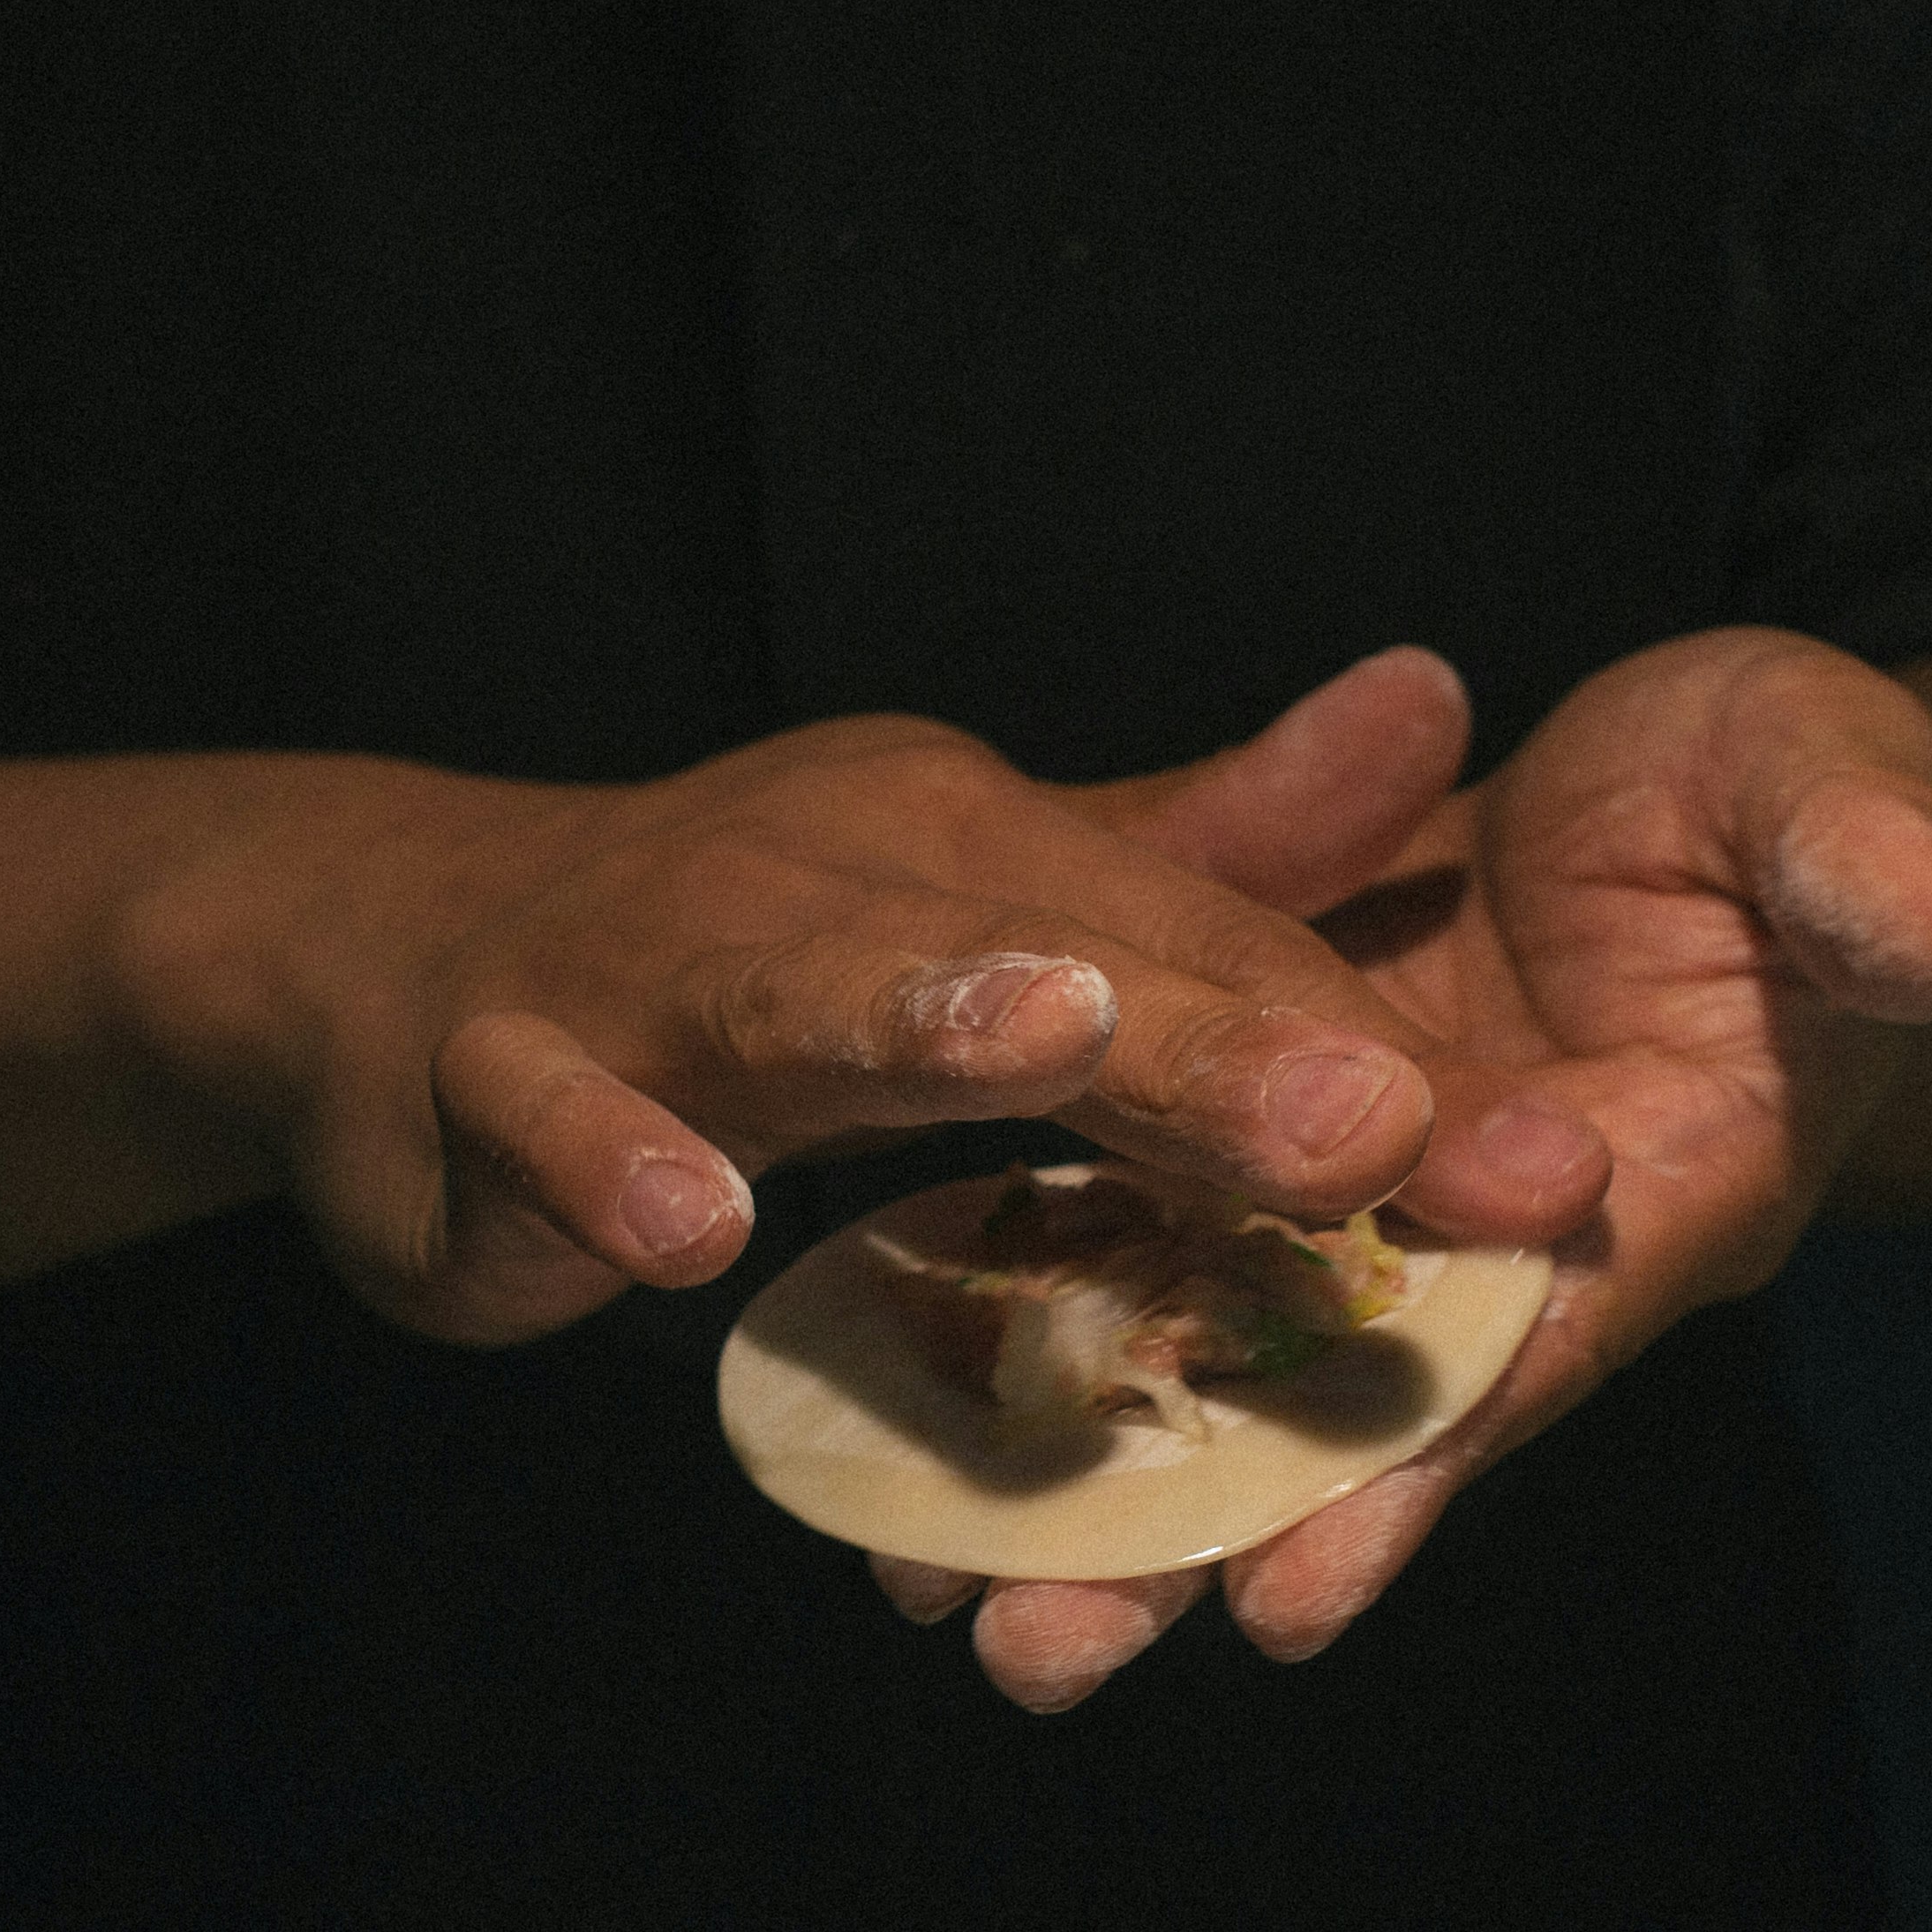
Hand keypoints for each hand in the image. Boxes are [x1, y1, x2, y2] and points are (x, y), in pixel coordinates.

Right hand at [144, 673, 1620, 1349]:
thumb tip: (1435, 698)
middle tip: (1370, 1128)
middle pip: (1036, 958)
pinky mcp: (487, 1078)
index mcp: (963, 848)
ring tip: (1049, 1044)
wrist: (384, 962)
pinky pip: (549, 1115)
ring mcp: (642, 970)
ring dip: (918, 1013)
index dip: (1364, 1065)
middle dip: (1205, 1041)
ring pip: (791, 988)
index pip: (1193, 958)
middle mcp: (822, 877)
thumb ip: (1205, 853)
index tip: (1548, 1176)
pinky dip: (615, 1163)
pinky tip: (692, 1233)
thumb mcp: (986, 900)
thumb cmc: (736, 956)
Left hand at [885, 630, 1931, 1706]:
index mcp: (1663, 1179)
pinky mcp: (1283, 1142)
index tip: (1289, 1599)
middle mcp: (1510, 1243)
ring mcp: (1387, 1209)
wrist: (1707, 786)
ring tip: (931, 1596)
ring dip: (1091, 1475)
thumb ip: (1874, 862)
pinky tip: (898, 1411)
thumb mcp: (1840, 778)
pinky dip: (1038, 1319)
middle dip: (1205, 1535)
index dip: (1420, 1462)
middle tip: (1041, 1661)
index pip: (1536, 1346)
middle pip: (1356, 1413)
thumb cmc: (1796, 786)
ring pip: (1227, 1356)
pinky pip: (1149, 1238)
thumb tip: (1931, 928)